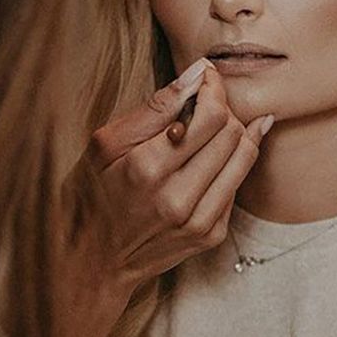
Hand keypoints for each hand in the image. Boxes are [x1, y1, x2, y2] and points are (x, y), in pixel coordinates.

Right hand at [85, 58, 271, 286]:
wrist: (93, 262)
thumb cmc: (92, 194)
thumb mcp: (106, 144)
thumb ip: (155, 108)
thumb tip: (196, 74)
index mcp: (147, 169)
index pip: (210, 116)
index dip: (214, 88)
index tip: (205, 76)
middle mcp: (178, 198)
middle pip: (232, 133)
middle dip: (223, 106)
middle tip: (204, 99)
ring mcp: (199, 221)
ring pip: (244, 156)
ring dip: (234, 130)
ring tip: (211, 123)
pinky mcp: (211, 235)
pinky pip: (238, 183)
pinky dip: (232, 160)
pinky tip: (215, 151)